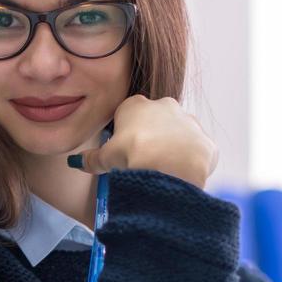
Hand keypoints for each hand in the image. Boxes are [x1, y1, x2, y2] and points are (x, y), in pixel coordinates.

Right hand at [69, 95, 216, 188]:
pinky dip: (189, 163)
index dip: (124, 134)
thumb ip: (91, 159)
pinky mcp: (206, 141)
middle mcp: (165, 105)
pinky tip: (180, 176)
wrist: (170, 168)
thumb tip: (76, 161)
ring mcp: (189, 121)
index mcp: (136, 105)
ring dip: (172, 149)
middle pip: (156, 121)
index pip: (128, 114)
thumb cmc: (132, 155)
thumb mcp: (105, 158)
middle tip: (143, 162)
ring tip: (162, 171)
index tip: (123, 151)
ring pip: (178, 135)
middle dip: (151, 138)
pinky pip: (195, 152)